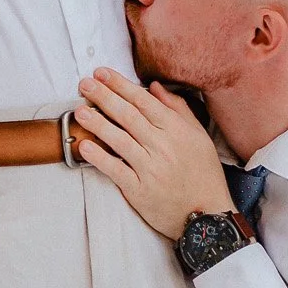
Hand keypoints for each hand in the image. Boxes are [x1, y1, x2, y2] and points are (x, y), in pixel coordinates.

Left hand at [71, 69, 235, 240]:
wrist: (208, 214)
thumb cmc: (203, 173)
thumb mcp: (198, 136)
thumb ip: (177, 109)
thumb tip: (154, 86)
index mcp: (177, 130)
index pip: (143, 101)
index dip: (120, 85)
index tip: (101, 73)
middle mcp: (163, 146)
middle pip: (128, 116)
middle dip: (104, 96)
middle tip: (84, 83)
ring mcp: (150, 168)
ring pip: (119, 140)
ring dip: (97, 123)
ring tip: (79, 111)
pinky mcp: (139, 190)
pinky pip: (115, 170)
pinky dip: (98, 157)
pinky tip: (82, 146)